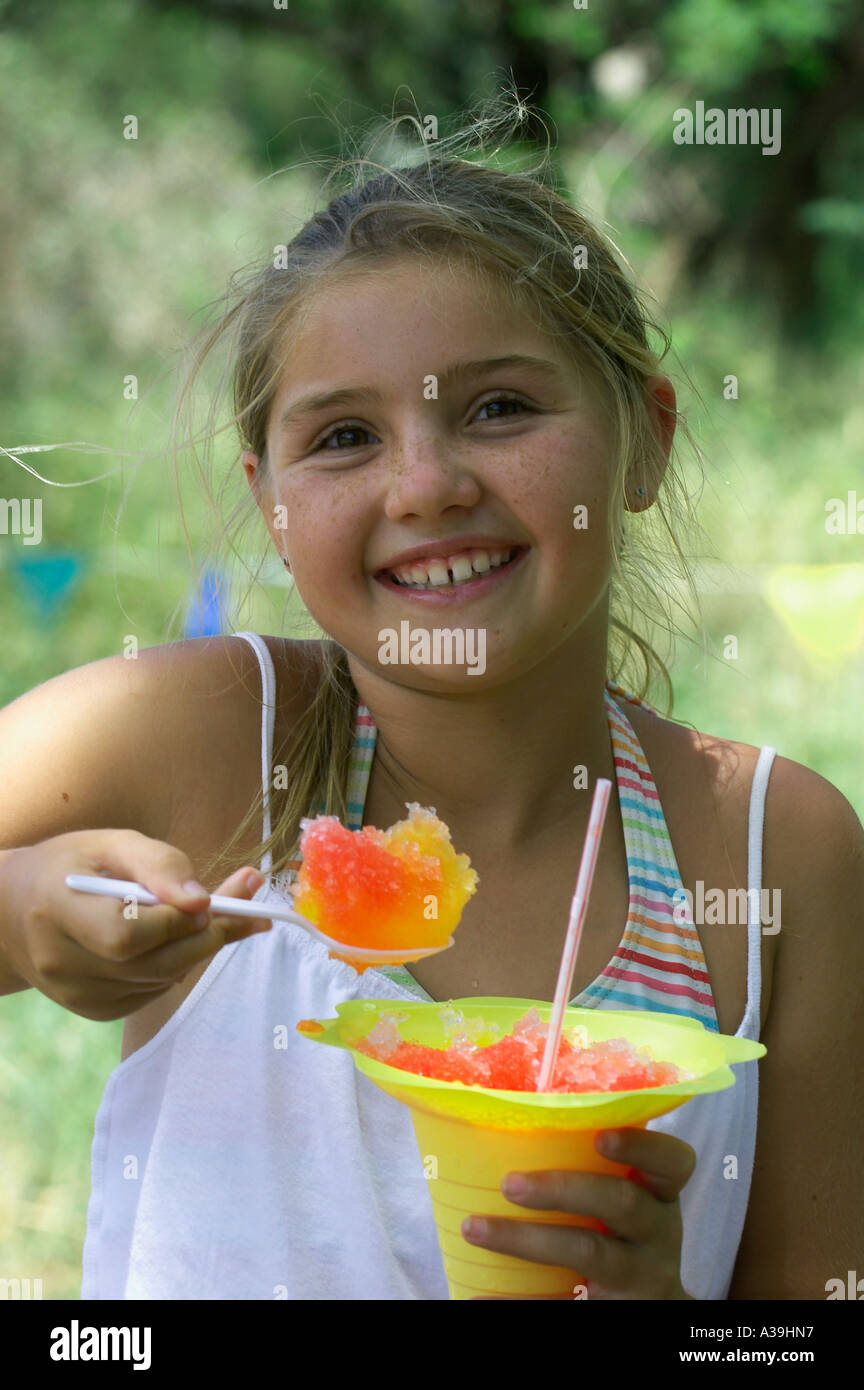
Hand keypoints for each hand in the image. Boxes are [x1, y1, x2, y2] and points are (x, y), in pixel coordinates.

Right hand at [1, 830, 271, 1020]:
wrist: (18, 912)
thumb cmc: (73, 866)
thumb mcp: (112, 843)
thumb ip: (159, 864)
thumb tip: (203, 900)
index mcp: (57, 908)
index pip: (126, 934)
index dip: (176, 922)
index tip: (215, 897)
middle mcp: (60, 961)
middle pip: (151, 965)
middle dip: (205, 937)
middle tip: (243, 910)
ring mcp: (75, 993)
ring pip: (161, 980)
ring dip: (196, 949)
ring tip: (213, 915)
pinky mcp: (94, 1009)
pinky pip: (153, 992)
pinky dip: (174, 966)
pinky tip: (170, 941)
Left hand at [463, 1127, 696, 1298]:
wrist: (652, 1304)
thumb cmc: (623, 1233)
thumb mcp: (627, 1201)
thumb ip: (590, 1166)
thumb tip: (502, 1124)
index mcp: (659, 1194)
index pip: (672, 1162)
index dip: (641, 1146)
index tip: (600, 1137)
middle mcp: (657, 1233)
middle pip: (621, 1203)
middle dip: (562, 1189)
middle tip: (509, 1183)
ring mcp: (638, 1276)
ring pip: (589, 1252)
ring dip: (526, 1240)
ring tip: (475, 1229)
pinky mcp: (613, 1308)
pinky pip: (564, 1304)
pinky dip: (516, 1301)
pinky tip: (480, 1295)